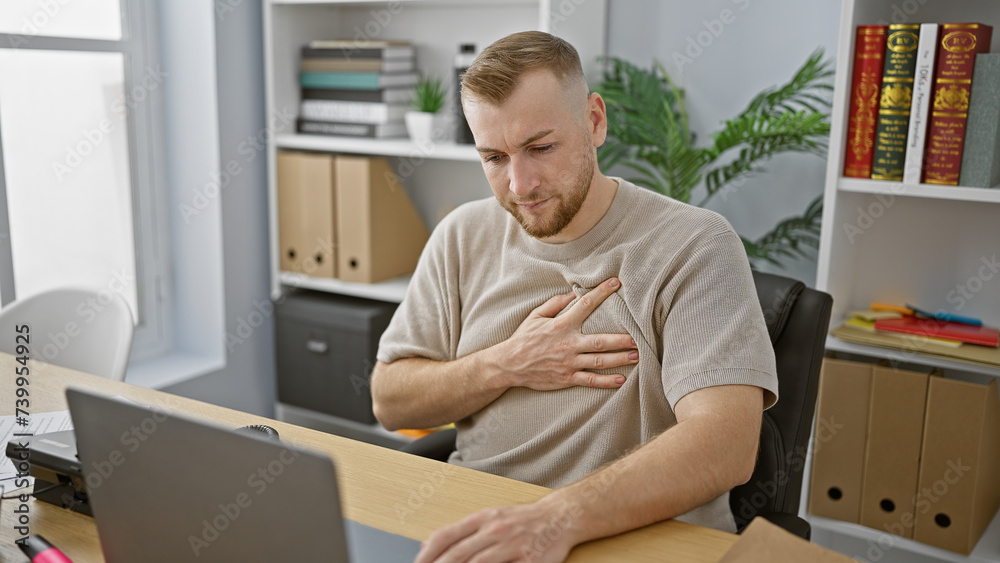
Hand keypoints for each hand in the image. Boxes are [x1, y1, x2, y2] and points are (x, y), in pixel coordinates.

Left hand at [415, 501, 581, 562]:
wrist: (561, 516)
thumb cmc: (524, 519)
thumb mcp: (491, 516)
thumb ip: (462, 531)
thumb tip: (426, 544)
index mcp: (484, 518)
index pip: (448, 535)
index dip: (428, 553)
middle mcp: (496, 530)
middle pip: (459, 554)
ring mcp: (513, 546)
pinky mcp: (530, 561)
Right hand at [492, 277, 637, 389]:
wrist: (510, 364)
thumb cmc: (523, 338)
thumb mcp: (536, 316)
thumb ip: (555, 304)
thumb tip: (572, 294)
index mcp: (562, 325)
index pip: (585, 304)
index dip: (602, 292)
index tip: (616, 283)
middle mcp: (568, 344)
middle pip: (601, 341)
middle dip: (621, 339)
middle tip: (638, 338)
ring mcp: (569, 362)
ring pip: (599, 361)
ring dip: (620, 359)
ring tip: (637, 356)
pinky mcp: (567, 378)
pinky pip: (590, 380)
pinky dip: (606, 381)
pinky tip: (621, 380)